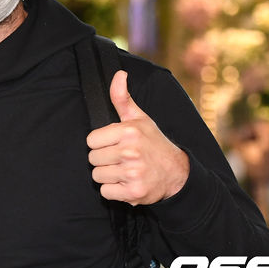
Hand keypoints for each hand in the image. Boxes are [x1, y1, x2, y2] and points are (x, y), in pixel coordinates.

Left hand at [87, 70, 189, 204]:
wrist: (177, 173)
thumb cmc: (154, 143)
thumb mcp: (139, 118)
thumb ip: (122, 98)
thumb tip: (119, 74)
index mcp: (129, 131)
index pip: (91, 140)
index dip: (101, 143)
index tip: (114, 144)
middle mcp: (130, 151)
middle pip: (92, 159)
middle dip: (104, 160)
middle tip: (120, 158)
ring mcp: (132, 172)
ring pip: (97, 176)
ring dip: (108, 176)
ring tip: (124, 170)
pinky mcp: (134, 192)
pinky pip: (106, 192)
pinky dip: (114, 191)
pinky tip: (126, 182)